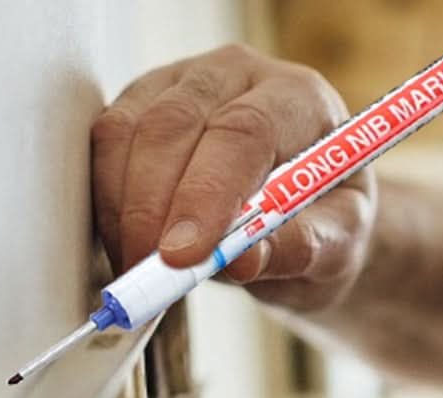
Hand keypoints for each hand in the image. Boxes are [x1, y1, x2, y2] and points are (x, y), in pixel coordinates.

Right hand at [92, 47, 376, 311]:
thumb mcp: (337, 247)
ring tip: (143, 270)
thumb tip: (242, 260)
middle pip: (175, 125)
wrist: (308, 220)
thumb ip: (300, 248)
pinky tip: (128, 245)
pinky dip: (109, 203)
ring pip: (128, 132)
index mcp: (299, 99)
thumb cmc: (327, 227)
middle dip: (154, 208)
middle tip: (154, 275)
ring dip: (125, 209)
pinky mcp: (142, 105)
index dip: (206, 195)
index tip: (184, 255)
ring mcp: (183, 83)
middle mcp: (238, 77)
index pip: (244, 132)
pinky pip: (105, 146)